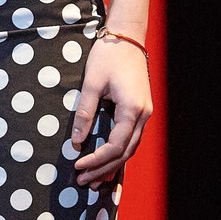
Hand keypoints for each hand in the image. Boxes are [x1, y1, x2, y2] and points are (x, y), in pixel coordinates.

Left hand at [69, 34, 151, 187]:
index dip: (96, 160)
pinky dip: (118, 154)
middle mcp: (143, 115)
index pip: (115, 146)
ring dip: (112, 165)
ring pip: (130, 148)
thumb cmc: (108, 57)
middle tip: (82, 182)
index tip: (77, 167)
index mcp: (132, 109)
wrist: (126, 38)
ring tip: (93, 180)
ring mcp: (144, 113)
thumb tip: (76, 141)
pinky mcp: (140, 111)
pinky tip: (107, 164)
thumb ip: (84, 113)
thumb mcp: (91, 84)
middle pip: (125, 153)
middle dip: (103, 169)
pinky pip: (131, 139)